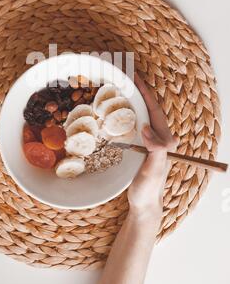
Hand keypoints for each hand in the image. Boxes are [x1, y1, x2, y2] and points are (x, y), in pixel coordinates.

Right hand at [127, 72, 177, 219]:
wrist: (144, 205)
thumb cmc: (148, 190)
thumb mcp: (152, 171)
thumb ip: (155, 150)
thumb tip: (146, 129)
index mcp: (165, 142)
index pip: (155, 111)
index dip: (146, 94)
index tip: (135, 79)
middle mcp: (160, 139)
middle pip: (150, 110)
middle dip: (140, 93)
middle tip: (126, 79)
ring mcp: (151, 143)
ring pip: (143, 116)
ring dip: (133, 102)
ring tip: (121, 90)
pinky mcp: (142, 148)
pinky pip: (135, 126)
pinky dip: (127, 115)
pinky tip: (117, 113)